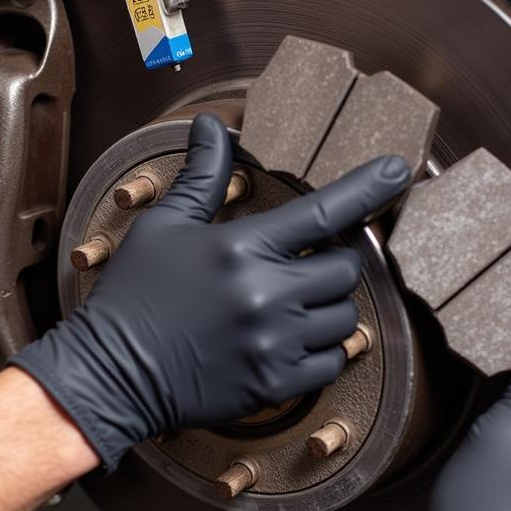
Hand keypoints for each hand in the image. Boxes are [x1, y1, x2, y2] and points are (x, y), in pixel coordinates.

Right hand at [11, 113, 411, 468]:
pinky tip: (288, 343)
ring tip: (290, 308)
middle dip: (331, 264)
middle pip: (344, 270)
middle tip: (301, 269)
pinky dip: (321, 352)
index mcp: (241, 248)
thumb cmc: (134, 296)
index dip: (366, 188)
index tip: (397, 171)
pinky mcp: (275, 384)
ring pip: (344, 318)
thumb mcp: (165, 227)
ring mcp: (274, 343)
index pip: (322, 212)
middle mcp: (266, 294)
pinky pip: (331, 363)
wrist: (113, 373)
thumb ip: (202, 177)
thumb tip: (211, 126)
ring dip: (328, 309)